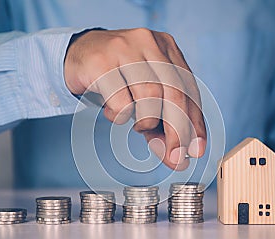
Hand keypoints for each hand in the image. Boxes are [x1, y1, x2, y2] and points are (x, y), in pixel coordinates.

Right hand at [64, 28, 205, 170]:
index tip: (196, 150)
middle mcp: (149, 42)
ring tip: (136, 123)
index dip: (195, 123)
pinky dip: (120, 116)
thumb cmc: (117, 79)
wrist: (78, 55)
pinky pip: (121, 101)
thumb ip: (161, 126)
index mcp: (167, 48)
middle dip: (178, 131)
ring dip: (146, 121)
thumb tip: (177, 159)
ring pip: (150, 96)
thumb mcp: (144, 98)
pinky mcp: (101, 62)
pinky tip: (114, 111)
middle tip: (176, 156)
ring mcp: (124, 48)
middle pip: (174, 92)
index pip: (189, 90)